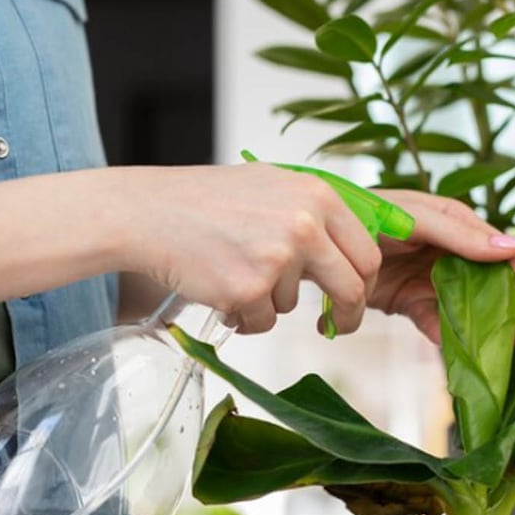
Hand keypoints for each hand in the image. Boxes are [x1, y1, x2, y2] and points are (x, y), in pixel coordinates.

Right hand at [122, 163, 380, 333]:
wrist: (148, 213)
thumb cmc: (205, 200)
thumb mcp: (271, 186)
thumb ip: (314, 214)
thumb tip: (351, 252)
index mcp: (317, 195)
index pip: (366, 252)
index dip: (363, 284)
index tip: (353, 299)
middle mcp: (305, 224)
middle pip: (351, 288)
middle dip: (347, 316)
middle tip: (333, 327)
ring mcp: (277, 258)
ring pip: (292, 305)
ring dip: (266, 302)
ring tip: (231, 271)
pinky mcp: (248, 289)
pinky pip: (261, 321)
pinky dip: (242, 316)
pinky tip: (217, 287)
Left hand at [366, 190, 514, 366]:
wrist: (319, 238)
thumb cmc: (366, 215)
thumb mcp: (414, 219)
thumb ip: (459, 234)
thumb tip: (513, 248)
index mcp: (461, 228)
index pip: (509, 259)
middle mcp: (456, 257)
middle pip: (507, 289)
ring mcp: (437, 283)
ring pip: (485, 314)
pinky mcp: (416, 305)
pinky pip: (449, 330)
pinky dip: (470, 347)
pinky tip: (497, 365)